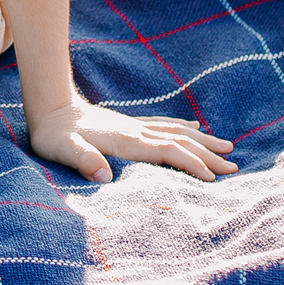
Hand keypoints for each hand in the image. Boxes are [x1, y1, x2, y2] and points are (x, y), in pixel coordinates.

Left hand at [28, 96, 236, 184]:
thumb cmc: (54, 134)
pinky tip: (194, 126)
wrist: (49, 107)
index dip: (190, 163)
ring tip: (227, 146)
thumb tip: (103, 175)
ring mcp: (134, 125)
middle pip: (180, 140)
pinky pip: (164, 124)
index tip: (213, 178)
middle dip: (208, 154)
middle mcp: (135, 130)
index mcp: (126, 139)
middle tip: (234, 167)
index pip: (167, 151)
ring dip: (202, 139)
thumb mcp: (62, 149)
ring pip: (177, 130)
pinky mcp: (129, 124)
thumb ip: (83, 160)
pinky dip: (183, 127)